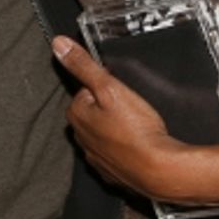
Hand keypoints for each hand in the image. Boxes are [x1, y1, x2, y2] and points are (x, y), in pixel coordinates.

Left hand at [52, 35, 188, 199]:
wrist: (159, 170)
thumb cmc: (136, 129)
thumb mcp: (109, 87)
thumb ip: (84, 65)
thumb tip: (59, 44)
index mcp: (77, 116)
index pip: (86, 90)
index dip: (105, 86)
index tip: (121, 89)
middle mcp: (81, 139)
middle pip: (94, 112)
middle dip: (109, 107)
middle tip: (131, 108)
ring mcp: (97, 159)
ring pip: (104, 133)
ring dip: (117, 128)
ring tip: (137, 126)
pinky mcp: (113, 173)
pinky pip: (115, 155)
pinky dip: (125, 149)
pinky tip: (139, 145)